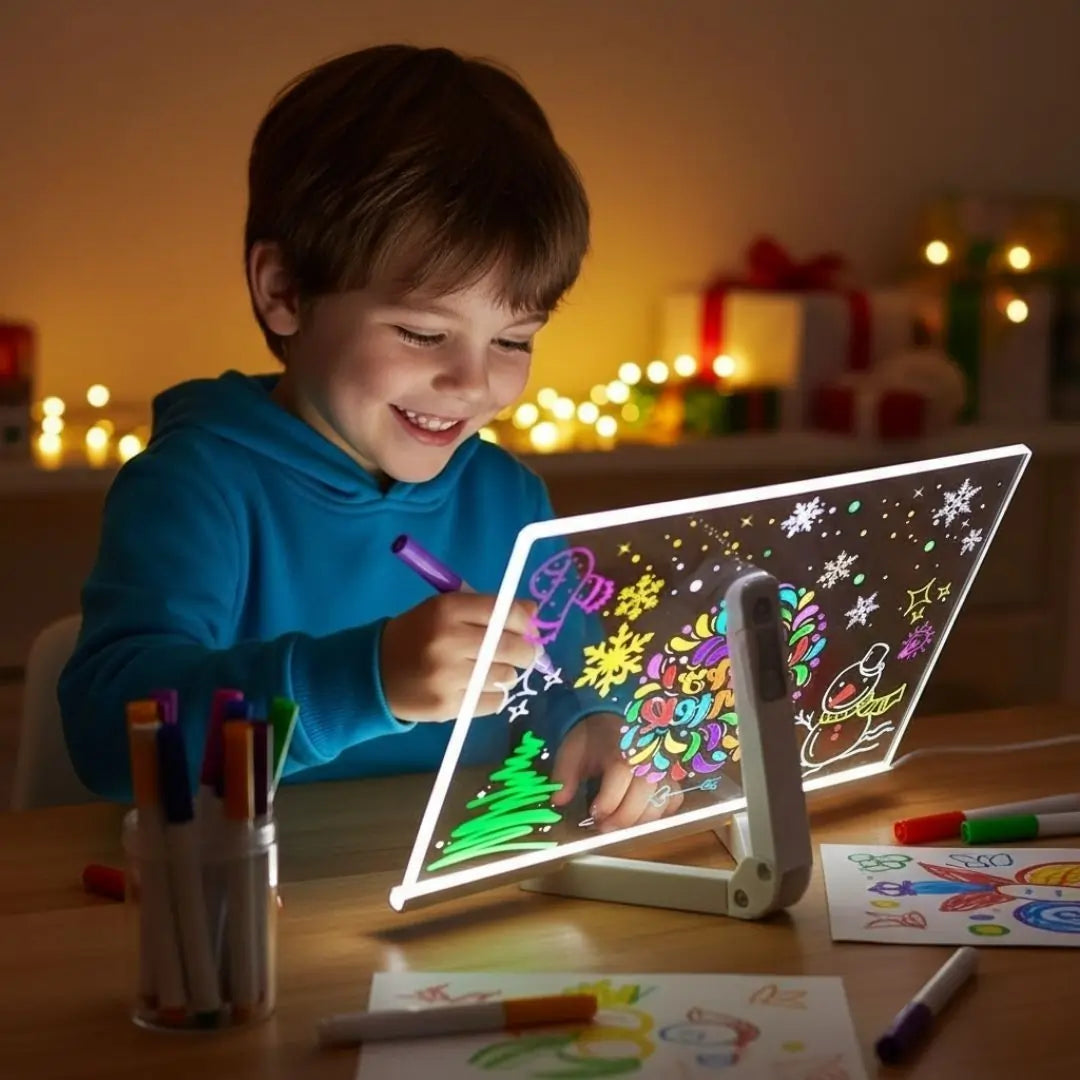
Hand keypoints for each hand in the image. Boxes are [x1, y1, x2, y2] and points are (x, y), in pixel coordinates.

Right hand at [380, 593, 539, 721]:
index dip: (525, 622)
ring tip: (492, 670)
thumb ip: (489, 608)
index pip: (504, 612)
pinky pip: (494, 701)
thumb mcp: (446, 610)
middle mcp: (448, 641)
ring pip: (505, 676)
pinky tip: (480, 687)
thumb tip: (534, 611)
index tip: (529, 629)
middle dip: (527, 651)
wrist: (375, 673)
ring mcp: (448, 677)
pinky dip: (495, 695)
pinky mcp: (448, 706)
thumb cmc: (418, 635)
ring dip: (508, 674)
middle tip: (527, 653)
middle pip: (511, 647)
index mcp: (447, 609)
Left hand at [550, 713, 683, 830]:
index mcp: (621, 747)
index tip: (593, 815)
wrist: (610, 719)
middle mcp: (647, 757)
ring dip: (637, 821)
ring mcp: (663, 767)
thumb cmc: (591, 738)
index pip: (621, 778)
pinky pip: (672, 801)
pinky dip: (658, 813)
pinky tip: (638, 813)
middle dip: (620, 820)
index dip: (607, 803)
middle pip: (643, 797)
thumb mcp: (572, 751)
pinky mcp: (671, 775)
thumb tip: (559, 800)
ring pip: (659, 804)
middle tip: (602, 826)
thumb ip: (564, 776)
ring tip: (617, 822)